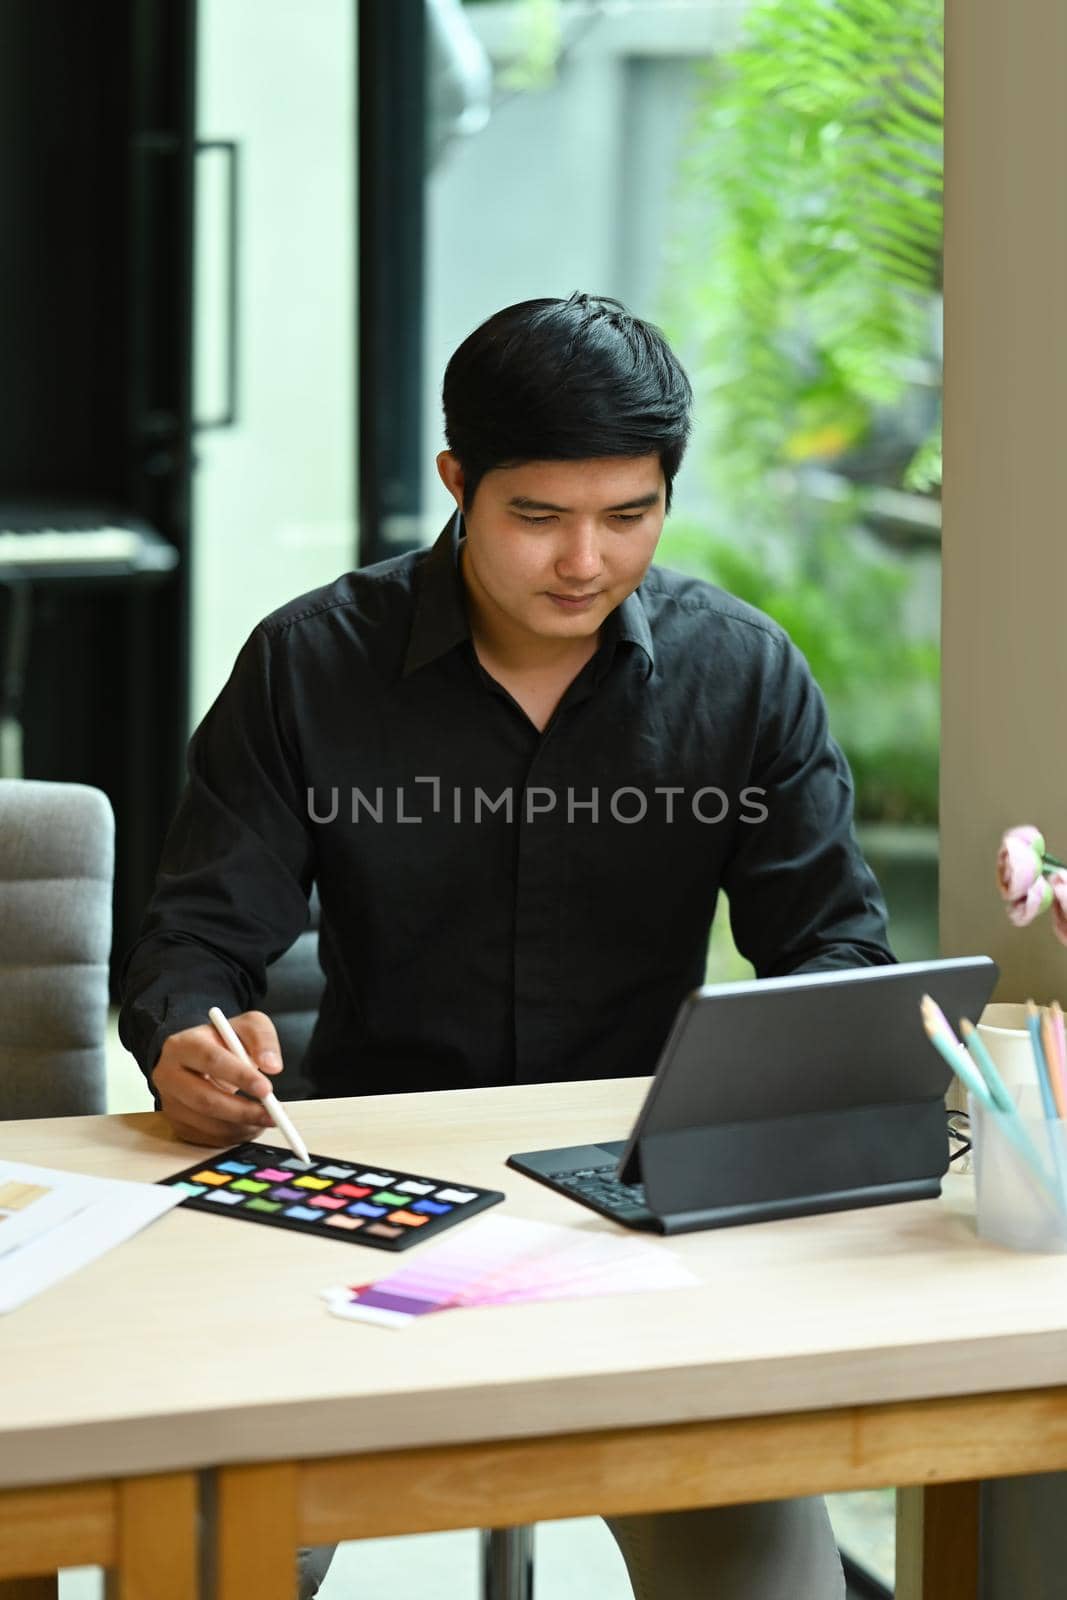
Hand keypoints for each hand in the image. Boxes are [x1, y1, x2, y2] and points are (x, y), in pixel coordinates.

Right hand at [151, 1010, 283, 1146]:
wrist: (200, 1057)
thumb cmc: (223, 1041)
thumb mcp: (246, 1026)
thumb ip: (262, 1039)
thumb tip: (272, 1066)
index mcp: (183, 1045)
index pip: (212, 1061)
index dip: (240, 1077)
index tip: (267, 1089)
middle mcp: (169, 1074)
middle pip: (205, 1099)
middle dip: (243, 1111)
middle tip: (271, 1115)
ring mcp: (170, 1102)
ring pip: (205, 1122)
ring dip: (240, 1127)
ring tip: (264, 1120)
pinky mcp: (176, 1123)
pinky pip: (204, 1137)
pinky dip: (231, 1136)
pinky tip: (248, 1126)